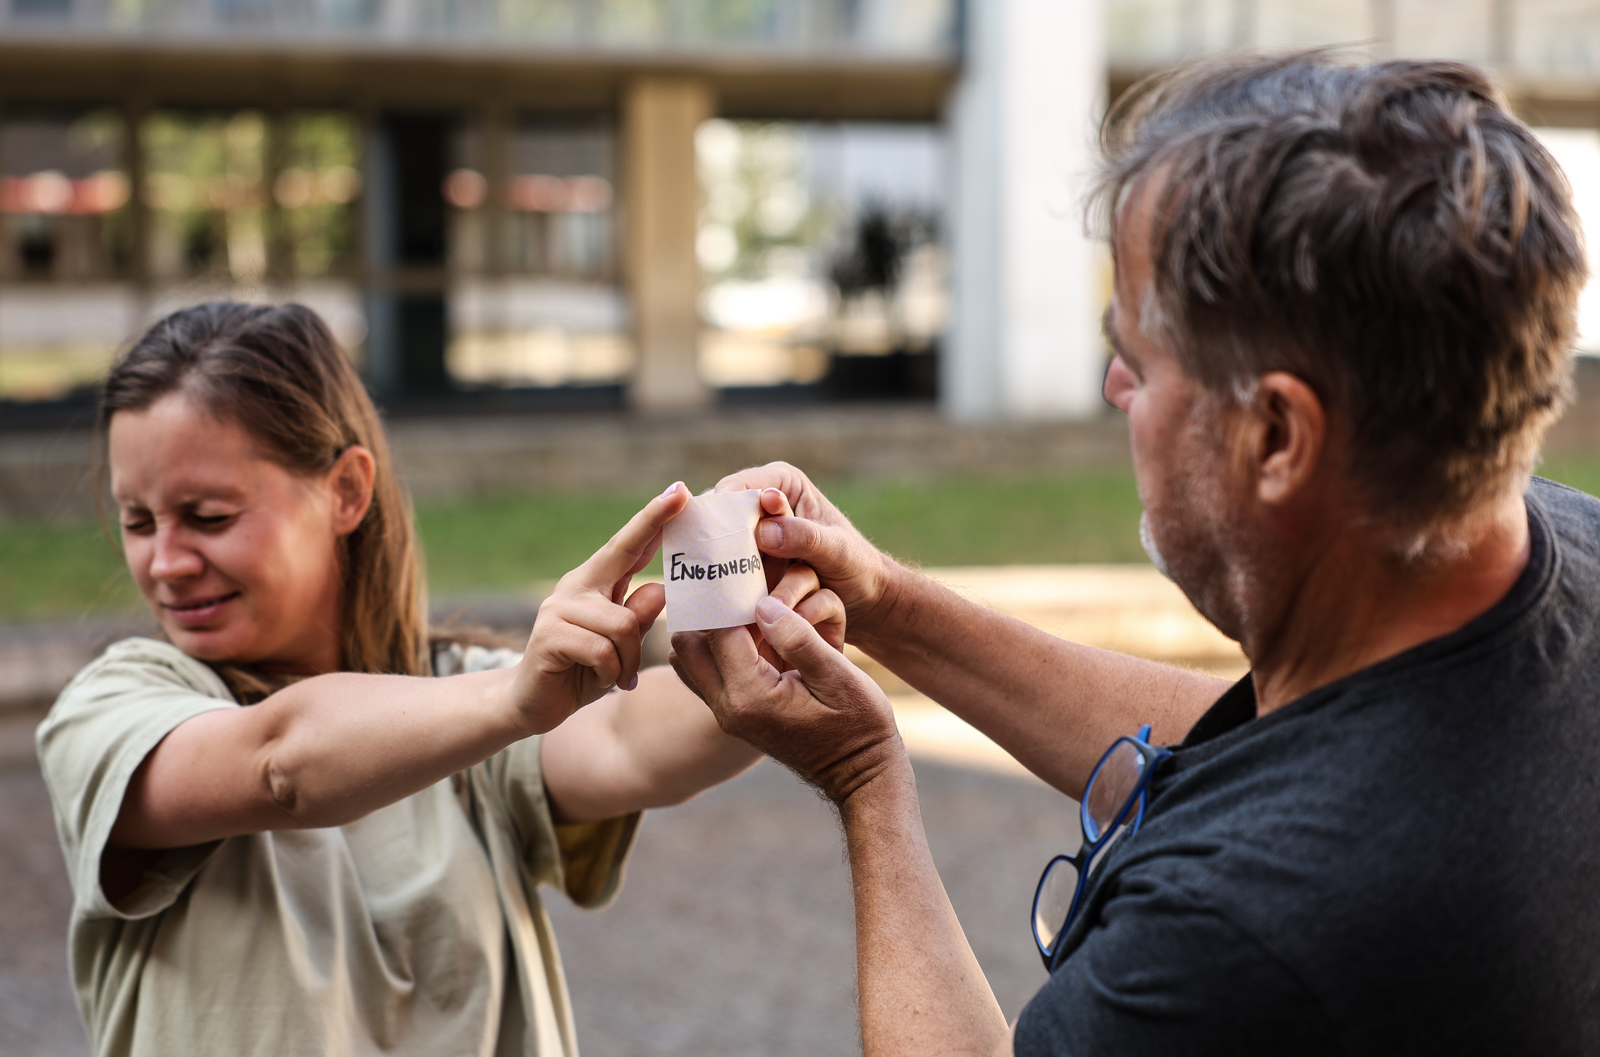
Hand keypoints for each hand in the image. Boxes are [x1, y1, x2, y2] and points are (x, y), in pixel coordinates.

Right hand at [513, 482, 689, 733]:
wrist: (534, 704)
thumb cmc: (584, 671)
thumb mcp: (622, 645)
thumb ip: (639, 615)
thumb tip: (661, 588)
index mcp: (593, 581)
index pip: (628, 543)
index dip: (654, 517)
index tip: (680, 491)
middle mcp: (574, 587)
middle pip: (630, 575)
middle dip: (648, 600)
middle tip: (644, 635)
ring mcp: (558, 609)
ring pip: (625, 624)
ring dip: (628, 659)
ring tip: (615, 675)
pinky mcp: (548, 635)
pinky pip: (604, 651)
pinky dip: (611, 672)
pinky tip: (598, 680)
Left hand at [671, 594, 903, 803]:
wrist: (861, 773)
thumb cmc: (859, 723)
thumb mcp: (839, 676)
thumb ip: (798, 638)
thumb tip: (763, 605)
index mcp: (752, 697)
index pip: (719, 632)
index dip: (733, 599)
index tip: (751, 577)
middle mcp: (729, 709)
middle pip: (688, 645)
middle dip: (711, 615)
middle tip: (743, 595)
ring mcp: (728, 715)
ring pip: (687, 660)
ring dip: (708, 634)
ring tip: (745, 616)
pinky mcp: (733, 716)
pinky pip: (703, 674)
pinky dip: (714, 651)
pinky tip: (749, 637)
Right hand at [715, 462, 900, 640]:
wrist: (863, 599)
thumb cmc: (857, 567)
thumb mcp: (838, 551)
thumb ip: (805, 537)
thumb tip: (764, 531)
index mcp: (782, 483)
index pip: (737, 488)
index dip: (721, 511)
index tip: (717, 542)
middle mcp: (760, 502)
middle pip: (718, 515)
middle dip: (712, 541)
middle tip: (705, 570)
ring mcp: (750, 534)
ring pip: (715, 544)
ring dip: (713, 566)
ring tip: (708, 589)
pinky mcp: (746, 563)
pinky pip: (722, 568)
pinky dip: (720, 583)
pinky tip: (715, 600)